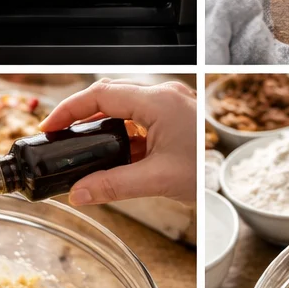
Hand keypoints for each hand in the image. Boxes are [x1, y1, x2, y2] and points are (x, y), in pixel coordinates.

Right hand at [39, 78, 196, 205]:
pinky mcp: (174, 119)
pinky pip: (139, 119)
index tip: (50, 125)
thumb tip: (80, 193)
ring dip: (101, 126)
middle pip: (110, 96)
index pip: (101, 94)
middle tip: (59, 136)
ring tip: (80, 147)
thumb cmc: (208, 172)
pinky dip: (120, 135)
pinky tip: (111, 156)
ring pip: (124, 108)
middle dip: (81, 115)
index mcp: (159, 102)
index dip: (70, 108)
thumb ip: (113, 186)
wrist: (237, 182)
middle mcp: (165, 97)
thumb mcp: (156, 181)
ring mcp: (171, 106)